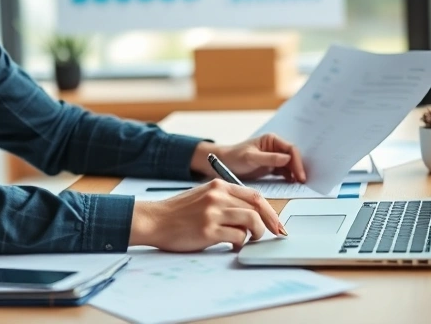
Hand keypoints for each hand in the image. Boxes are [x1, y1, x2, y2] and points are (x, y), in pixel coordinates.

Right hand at [129, 179, 284, 251]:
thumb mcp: (203, 196)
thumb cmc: (178, 212)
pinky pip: (238, 237)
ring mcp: (213, 213)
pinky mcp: (209, 231)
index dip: (269, 210)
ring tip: (247, 240)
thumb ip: (225, 200)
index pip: (254, 195)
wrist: (154, 220)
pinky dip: (240, 243)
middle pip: (257, 207)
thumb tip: (251, 213)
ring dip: (255, 234)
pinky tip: (232, 245)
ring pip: (251, 221)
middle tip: (274, 234)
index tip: (275, 222)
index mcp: (218, 186)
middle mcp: (217, 196)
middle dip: (270, 223)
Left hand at [192, 134, 306, 182]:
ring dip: (295, 174)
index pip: (290, 149)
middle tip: (303, 182)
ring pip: (290, 166)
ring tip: (299, 185)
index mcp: (271, 140)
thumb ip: (269, 158)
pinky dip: (289, 178)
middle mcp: (275, 148)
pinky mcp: (272, 168)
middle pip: (293, 157)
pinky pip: (284, 172)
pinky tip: (292, 184)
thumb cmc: (234, 157)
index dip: (297, 162)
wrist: (223, 165)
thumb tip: (287, 159)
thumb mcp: (250, 157)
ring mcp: (274, 158)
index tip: (300, 174)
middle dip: (298, 168)